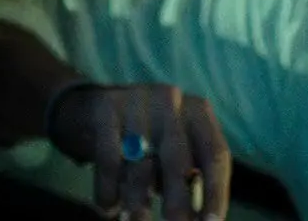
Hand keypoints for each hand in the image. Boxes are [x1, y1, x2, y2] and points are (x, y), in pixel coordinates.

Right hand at [49, 84, 232, 220]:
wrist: (91, 109)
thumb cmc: (146, 139)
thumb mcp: (173, 151)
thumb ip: (188, 180)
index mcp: (198, 112)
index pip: (215, 155)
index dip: (216, 192)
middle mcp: (171, 101)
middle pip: (178, 159)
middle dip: (177, 201)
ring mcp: (137, 100)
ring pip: (140, 162)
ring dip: (137, 201)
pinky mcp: (105, 108)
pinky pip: (109, 158)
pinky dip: (108, 188)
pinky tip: (108, 207)